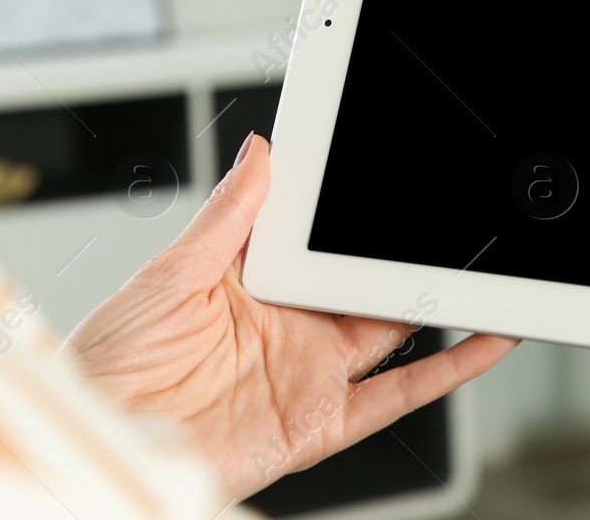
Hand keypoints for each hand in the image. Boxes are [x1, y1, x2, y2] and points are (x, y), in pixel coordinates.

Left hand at [64, 133, 517, 499]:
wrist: (100, 437)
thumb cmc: (111, 366)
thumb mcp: (169, 274)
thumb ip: (227, 217)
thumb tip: (259, 152)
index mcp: (253, 284)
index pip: (322, 239)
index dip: (358, 212)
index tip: (396, 177)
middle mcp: (288, 328)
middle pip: (368, 283)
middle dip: (410, 253)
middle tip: (459, 220)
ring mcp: (308, 374)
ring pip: (395, 331)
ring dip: (443, 303)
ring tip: (489, 272)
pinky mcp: (320, 422)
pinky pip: (396, 396)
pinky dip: (447, 372)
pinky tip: (485, 344)